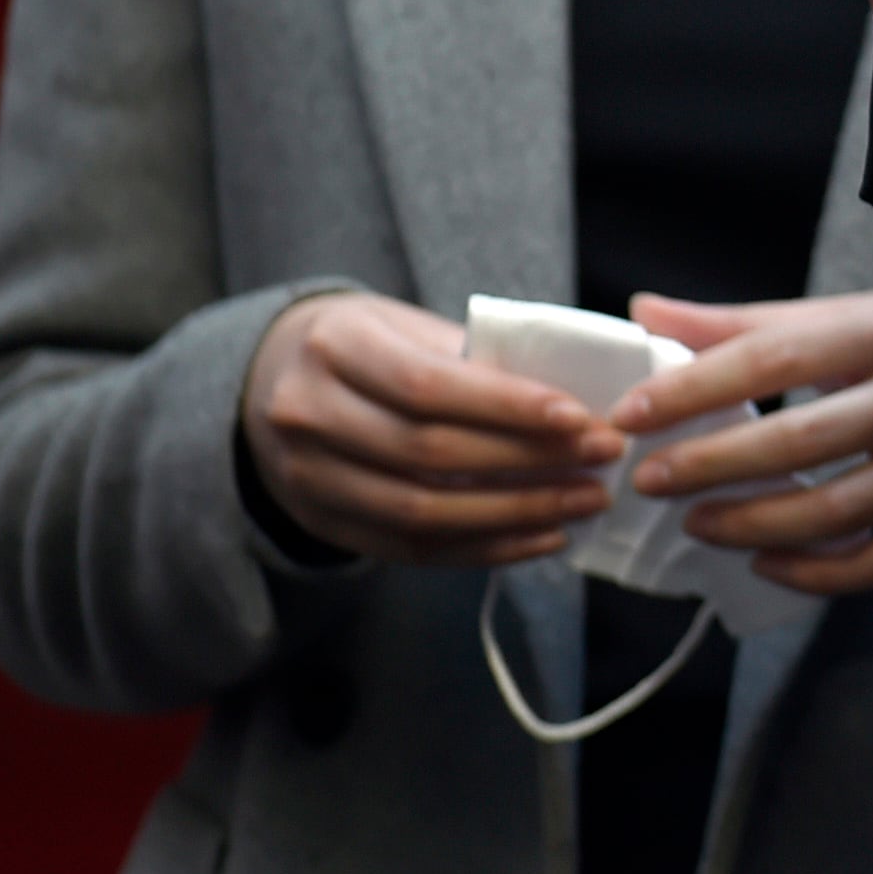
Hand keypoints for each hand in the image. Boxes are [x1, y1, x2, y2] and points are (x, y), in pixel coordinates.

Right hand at [240, 292, 623, 566]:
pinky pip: (410, 550)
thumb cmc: (368, 344)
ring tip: (584, 501)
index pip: (429, 385)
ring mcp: (307, 477)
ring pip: (421, 512)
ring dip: (516, 513)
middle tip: (600, 459)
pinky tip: (541, 536)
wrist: (272, 380)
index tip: (579, 417)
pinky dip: (483, 549)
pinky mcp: (322, 524)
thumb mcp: (405, 323)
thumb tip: (571, 396)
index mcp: (336, 345)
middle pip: (429, 453)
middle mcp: (309, 413)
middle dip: (527, 462)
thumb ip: (473, 355)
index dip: (508, 407)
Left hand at [613, 286, 872, 594]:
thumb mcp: (857, 312)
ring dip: (752, 525)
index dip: (697, 388)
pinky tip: (764, 562)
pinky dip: (814, 572)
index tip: (634, 413)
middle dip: (712, 464)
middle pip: (801, 442)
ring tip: (697, 521)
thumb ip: (750, 320)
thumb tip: (649, 314)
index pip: (777, 356)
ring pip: (836, 514)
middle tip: (650, 477)